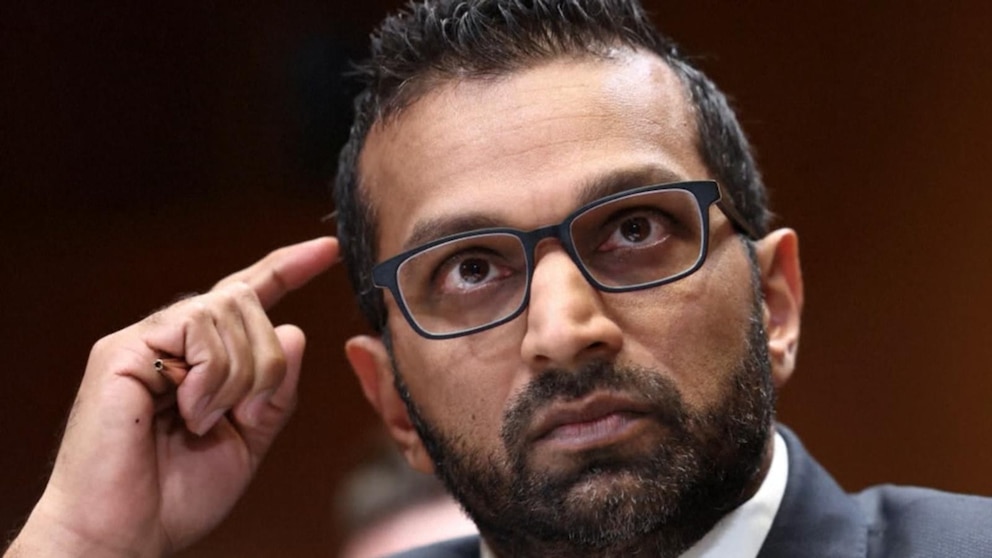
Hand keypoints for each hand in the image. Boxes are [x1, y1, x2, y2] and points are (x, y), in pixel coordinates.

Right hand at [6, 237, 337, 556]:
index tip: (329, 250)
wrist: (127, 533)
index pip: (250, 294)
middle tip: (243, 413)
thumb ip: (277, 388)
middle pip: (250, 304)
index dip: (289, 268)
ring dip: (237, 376)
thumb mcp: (250, 439)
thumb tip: (293, 327)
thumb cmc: (179, 492)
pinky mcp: (123, 350)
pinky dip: (210, 378)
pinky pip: (197, 329)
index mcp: (204, 357)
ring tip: (203, 420)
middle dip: (267, 363)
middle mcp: (175, 339)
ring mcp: (148, 341)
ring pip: (229, 312)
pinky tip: (187, 412)